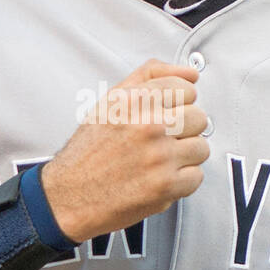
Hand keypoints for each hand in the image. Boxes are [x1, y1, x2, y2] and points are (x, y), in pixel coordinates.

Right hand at [41, 58, 210, 243]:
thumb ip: (150, 76)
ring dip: (184, 156)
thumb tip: (190, 73)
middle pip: (198, 117)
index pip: (186, 87)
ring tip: (160, 160)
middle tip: (163, 139)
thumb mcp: (110, 101)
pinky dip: (182, 181)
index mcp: (133, 101)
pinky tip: (160, 177)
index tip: (168, 113)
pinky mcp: (165, 186)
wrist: (68, 196)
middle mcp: (147, 126)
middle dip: (184, 129)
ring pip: (201, 147)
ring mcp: (159, 157)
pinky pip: (196, 177)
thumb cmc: (88, 151)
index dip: (179, 102)